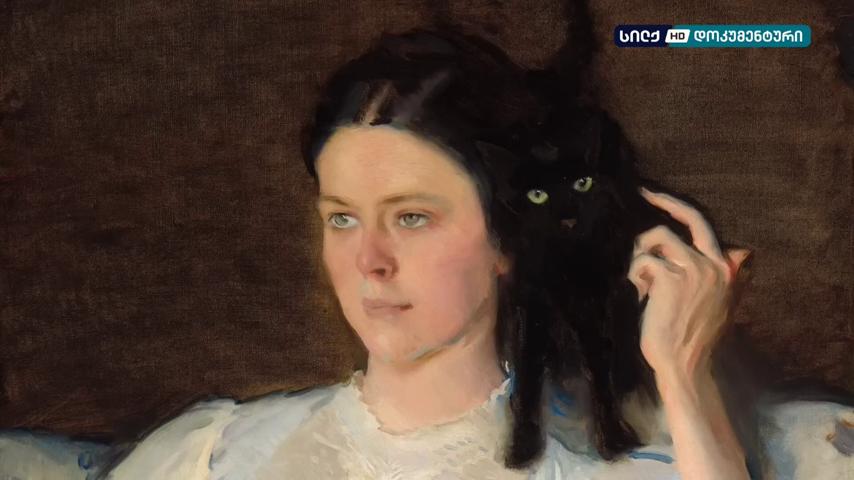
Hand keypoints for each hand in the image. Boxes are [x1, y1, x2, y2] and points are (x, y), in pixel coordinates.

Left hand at [627, 188, 750, 378]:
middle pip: (690, 217)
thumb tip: (729, 253)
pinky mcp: (671, 277)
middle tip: (642, 192)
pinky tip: (641, 296)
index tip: (654, 194)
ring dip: (641, 257)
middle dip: (664, 200)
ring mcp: (694, 268)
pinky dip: (634, 275)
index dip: (677, 206)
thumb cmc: (690, 338)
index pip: (704, 225)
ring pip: (657, 237)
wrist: (684, 365)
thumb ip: (715, 276)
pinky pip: (642, 261)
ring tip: (642, 283)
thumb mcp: (714, 303)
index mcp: (725, 269)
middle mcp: (715, 263)